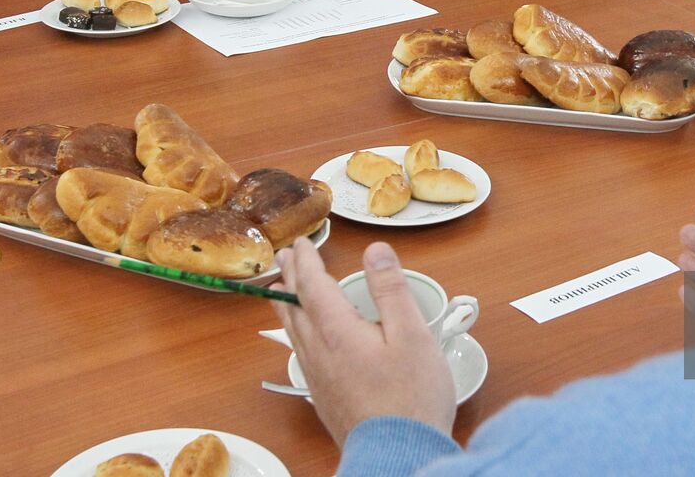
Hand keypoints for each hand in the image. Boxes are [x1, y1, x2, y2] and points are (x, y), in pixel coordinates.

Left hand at [272, 239, 455, 446]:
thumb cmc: (411, 396)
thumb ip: (391, 290)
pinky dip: (296, 329)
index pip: (313, 286)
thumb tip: (375, 250)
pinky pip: (300, 351)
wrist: (396, 453)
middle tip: (285, 255)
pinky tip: (304, 337)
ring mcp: (318, 376)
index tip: (302, 242)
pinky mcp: (323, 395)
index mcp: (338, 332)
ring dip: (287, 304)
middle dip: (290, 277)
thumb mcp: (412, 334)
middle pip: (296, 307)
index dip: (307, 261)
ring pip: (293, 331)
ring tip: (282, 290)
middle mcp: (319, 352)